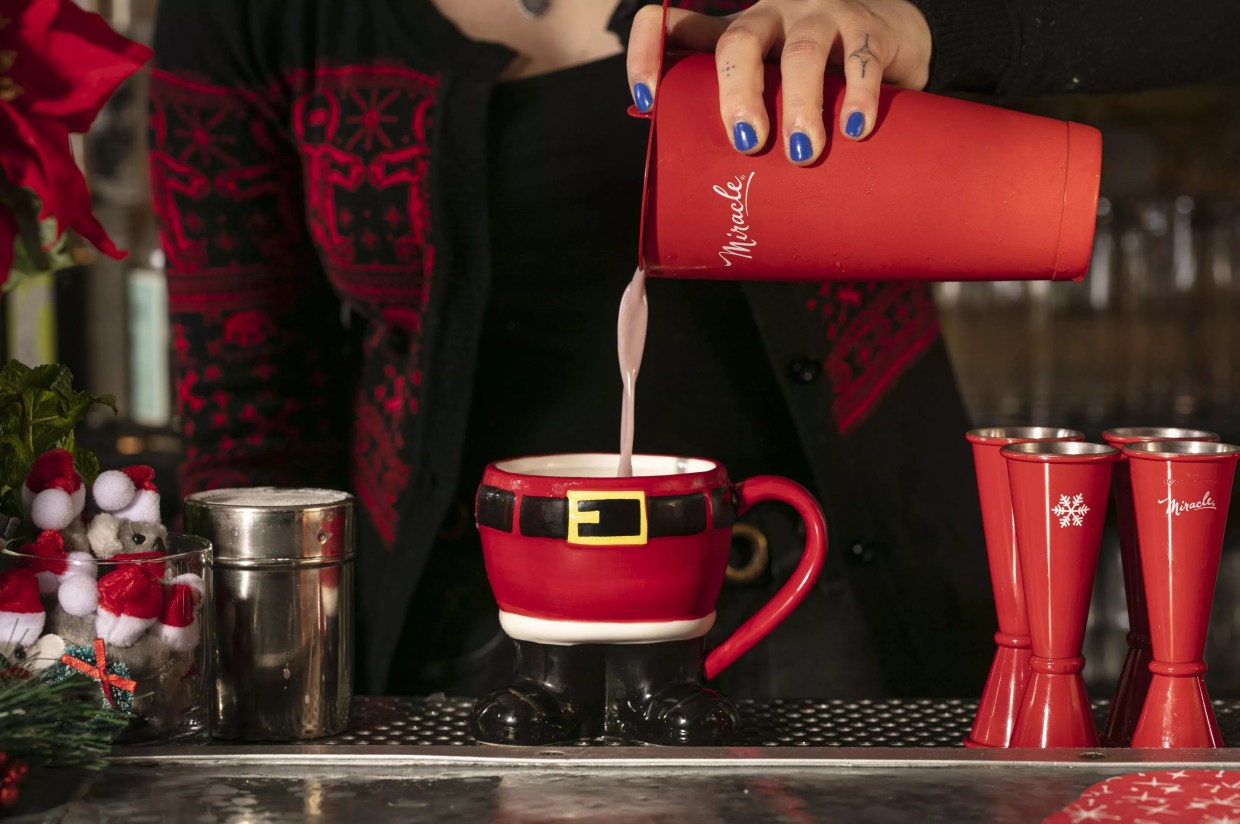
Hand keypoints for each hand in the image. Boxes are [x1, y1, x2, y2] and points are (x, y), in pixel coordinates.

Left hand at [626, 0, 932, 164]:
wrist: (897, 35)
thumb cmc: (818, 74)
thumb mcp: (770, 87)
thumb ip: (739, 119)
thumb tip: (698, 183)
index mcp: (737, 35)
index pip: (676, 25)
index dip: (649, 51)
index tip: (645, 99)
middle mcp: (773, 18)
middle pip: (739, 41)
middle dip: (737, 92)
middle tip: (747, 142)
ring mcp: (820, 19)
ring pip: (802, 52)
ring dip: (800, 104)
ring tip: (802, 152)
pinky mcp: (869, 30)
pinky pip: (862, 59)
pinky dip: (858, 96)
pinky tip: (855, 129)